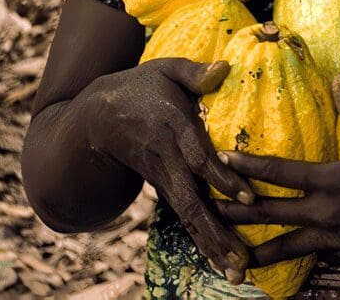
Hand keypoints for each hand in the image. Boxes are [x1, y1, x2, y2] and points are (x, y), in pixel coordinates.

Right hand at [81, 58, 255, 283]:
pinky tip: (222, 261)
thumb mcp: (164, 69)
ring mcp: (164, 178)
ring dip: (212, 245)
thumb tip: (225, 66)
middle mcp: (168, 161)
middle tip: (241, 260)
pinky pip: (185, 216)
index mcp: (173, 129)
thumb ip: (195, 72)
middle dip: (218, 232)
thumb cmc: (138, 87)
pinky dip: (203, 239)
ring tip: (237, 273)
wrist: (92, 119)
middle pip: (193, 202)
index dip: (223, 178)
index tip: (247, 198)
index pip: (199, 158)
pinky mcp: (164, 187)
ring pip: (189, 217)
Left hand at [214, 74, 339, 267]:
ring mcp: (339, 238)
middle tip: (208, 209)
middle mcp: (328, 213)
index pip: (280, 172)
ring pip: (289, 246)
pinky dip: (299, 260)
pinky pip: (319, 256)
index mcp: (333, 181)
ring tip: (233, 258)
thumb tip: (336, 78)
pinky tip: (289, 263)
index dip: (249, 164)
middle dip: (237, 210)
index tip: (221, 159)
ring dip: (258, 250)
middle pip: (272, 213)